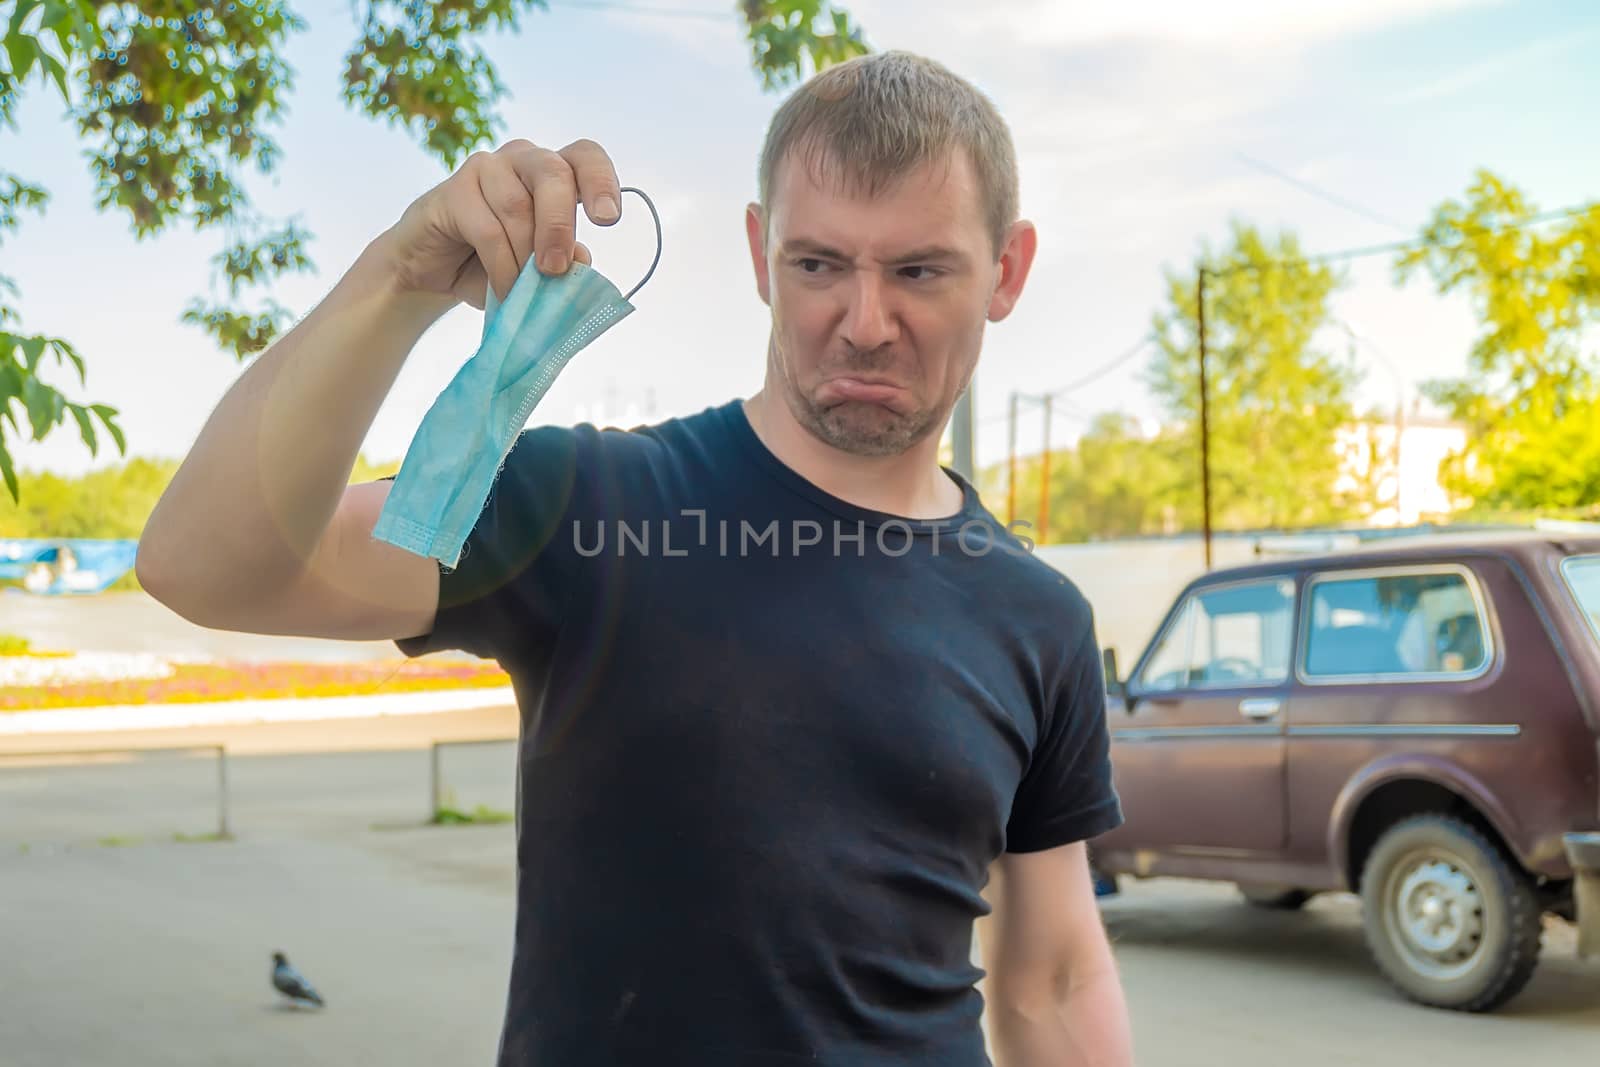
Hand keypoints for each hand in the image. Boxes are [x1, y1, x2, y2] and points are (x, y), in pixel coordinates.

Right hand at [378, 138, 622, 309]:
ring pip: (517, 206)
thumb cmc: (494, 265)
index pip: (585, 156)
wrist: (432, 273)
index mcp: (554, 173)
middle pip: (553, 173)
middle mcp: (522, 160)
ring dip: (524, 257)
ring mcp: (486, 168)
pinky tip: (504, 288)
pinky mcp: (454, 189)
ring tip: (523, 291)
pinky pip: (487, 228)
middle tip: (556, 269)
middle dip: (560, 225)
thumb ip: (563, 262)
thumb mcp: (538, 271)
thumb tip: (582, 260)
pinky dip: (501, 265)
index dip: (601, 180)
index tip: (608, 219)